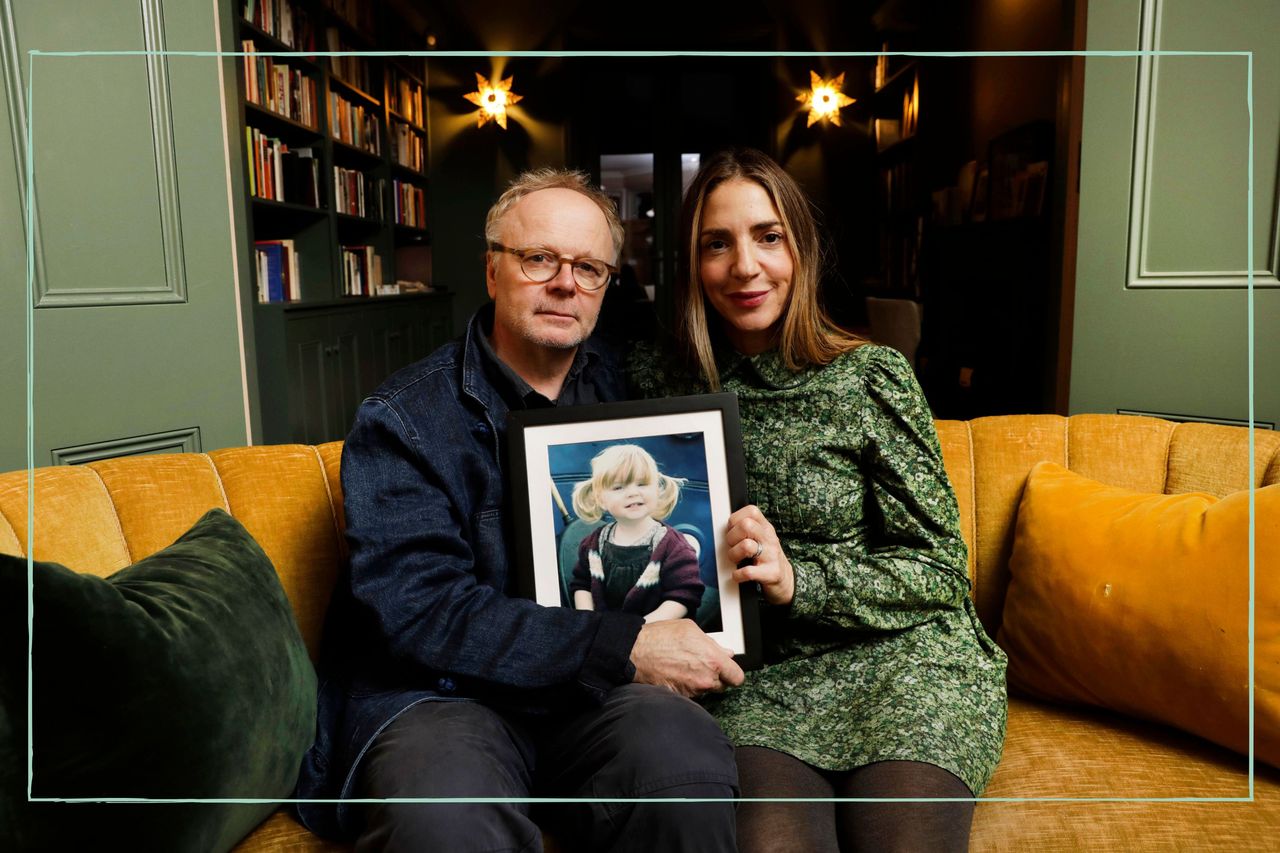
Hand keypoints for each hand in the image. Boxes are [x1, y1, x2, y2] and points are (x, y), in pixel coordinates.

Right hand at [630, 619, 744, 697]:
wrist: (635, 652)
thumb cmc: (660, 638)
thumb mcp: (690, 629)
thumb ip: (712, 643)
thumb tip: (725, 653)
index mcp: (713, 660)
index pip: (737, 678)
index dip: (732, 673)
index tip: (728, 670)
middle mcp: (705, 679)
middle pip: (722, 686)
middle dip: (716, 677)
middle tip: (703, 665)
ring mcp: (693, 690)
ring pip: (705, 690)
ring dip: (700, 682)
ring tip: (685, 667)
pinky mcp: (680, 697)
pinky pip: (691, 694)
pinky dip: (686, 687)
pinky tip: (677, 674)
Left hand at [726, 505, 793, 605]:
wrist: (787, 581)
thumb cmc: (767, 557)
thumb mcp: (762, 538)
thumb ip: (747, 530)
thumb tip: (725, 527)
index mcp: (766, 528)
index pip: (751, 511)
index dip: (736, 519)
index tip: (732, 530)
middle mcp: (769, 539)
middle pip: (746, 525)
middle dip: (732, 536)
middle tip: (732, 546)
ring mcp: (771, 556)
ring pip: (746, 546)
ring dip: (733, 555)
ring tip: (735, 560)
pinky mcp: (771, 573)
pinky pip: (748, 572)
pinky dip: (737, 575)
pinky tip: (737, 575)